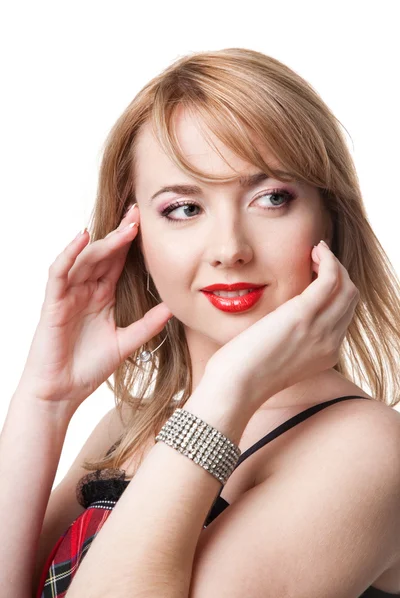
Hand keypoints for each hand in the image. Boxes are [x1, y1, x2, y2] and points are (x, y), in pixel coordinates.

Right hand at [16, 204, 172, 416]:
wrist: (62, 392)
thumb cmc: (87, 368)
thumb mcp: (126, 342)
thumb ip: (147, 324)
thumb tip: (173, 308)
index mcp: (102, 296)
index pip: (118, 262)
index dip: (131, 243)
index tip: (148, 224)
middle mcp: (85, 290)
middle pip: (103, 254)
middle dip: (121, 233)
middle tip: (139, 213)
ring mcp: (68, 294)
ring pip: (85, 259)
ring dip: (104, 241)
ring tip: (125, 227)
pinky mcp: (53, 302)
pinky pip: (59, 272)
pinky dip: (69, 254)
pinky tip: (83, 238)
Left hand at [205, 241, 359, 416]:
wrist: (237, 386)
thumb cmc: (245, 373)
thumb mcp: (276, 358)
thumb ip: (288, 341)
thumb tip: (280, 322)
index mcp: (325, 355)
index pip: (343, 316)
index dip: (337, 291)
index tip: (319, 274)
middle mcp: (330, 343)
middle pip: (350, 300)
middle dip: (339, 274)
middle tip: (318, 259)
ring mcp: (320, 330)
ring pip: (346, 287)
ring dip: (334, 264)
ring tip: (315, 252)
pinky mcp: (304, 315)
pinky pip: (331, 279)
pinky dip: (328, 260)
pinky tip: (315, 250)